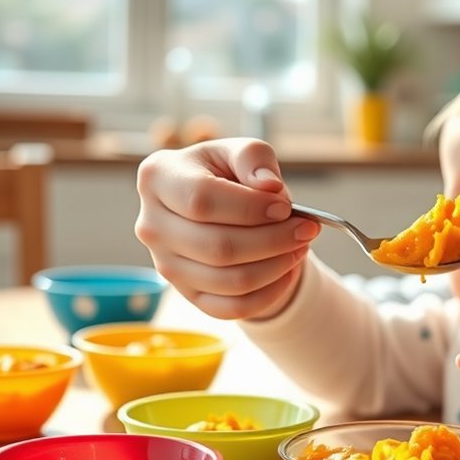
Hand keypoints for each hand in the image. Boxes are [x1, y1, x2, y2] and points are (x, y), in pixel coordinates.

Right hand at [134, 138, 319, 319]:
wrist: (221, 207)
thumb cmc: (230, 174)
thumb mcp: (242, 152)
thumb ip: (255, 158)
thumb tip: (269, 187)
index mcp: (158, 178)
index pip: (202, 200)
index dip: (250, 207)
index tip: (285, 206)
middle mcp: (152, 225)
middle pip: (218, 247)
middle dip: (273, 240)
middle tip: (307, 229)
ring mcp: (166, 265)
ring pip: (229, 281)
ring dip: (276, 266)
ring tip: (301, 247)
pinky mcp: (188, 294)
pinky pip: (233, 308)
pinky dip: (269, 293)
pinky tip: (288, 270)